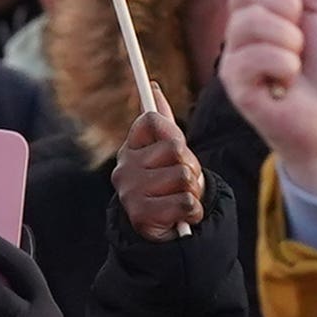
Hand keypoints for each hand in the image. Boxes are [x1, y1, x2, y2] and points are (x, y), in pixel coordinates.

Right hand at [110, 109, 207, 244]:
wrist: (163, 230)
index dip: (173, 132)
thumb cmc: (168, 185)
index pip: (152, 120)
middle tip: (182, 181)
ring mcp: (130, 192)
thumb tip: (153, 87)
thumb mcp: (167, 152)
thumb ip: (162, 122)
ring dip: (192, 192)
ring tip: (181, 199)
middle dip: (190, 167)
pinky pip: (185, 202)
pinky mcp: (141, 215)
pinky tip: (181, 216)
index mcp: (130, 148)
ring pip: (182, 177)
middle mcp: (124, 168)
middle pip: (175, 149)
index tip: (176, 148)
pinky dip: (192, 211)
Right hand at [211, 0, 316, 206]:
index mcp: (266, 6)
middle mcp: (245, 27)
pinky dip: (283, 65)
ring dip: (289, 40)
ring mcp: (237, 55)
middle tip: (303, 33)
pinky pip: (252, 55)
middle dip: (285, 4)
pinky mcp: (235, 83)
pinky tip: (289, 82)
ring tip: (299, 63)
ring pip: (249, 20)